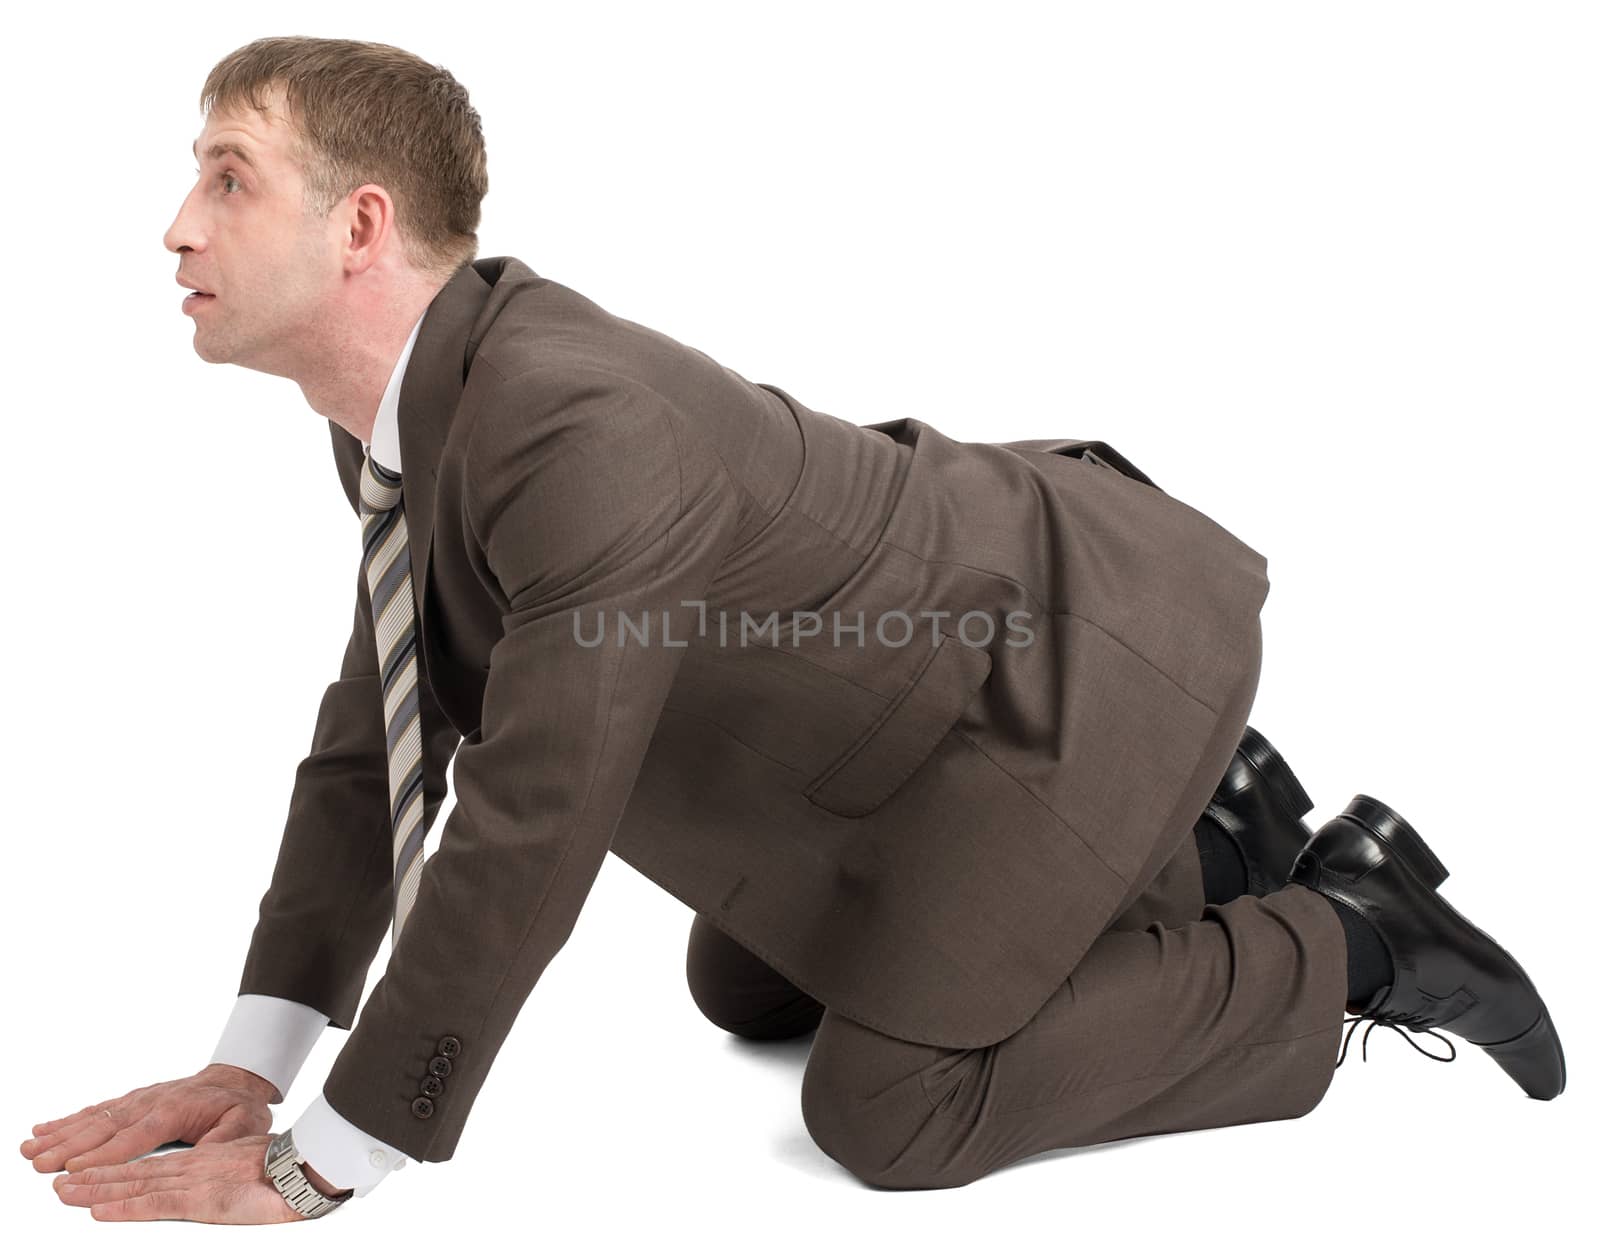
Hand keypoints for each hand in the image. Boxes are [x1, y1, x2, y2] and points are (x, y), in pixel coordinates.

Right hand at [20, 1063, 276, 1175]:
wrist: (235, 1079)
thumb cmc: (239, 1106)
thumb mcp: (245, 1124)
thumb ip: (225, 1140)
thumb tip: (210, 1153)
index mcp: (174, 1111)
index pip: (134, 1137)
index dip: (105, 1155)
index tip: (77, 1170)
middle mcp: (149, 1103)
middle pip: (104, 1128)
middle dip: (70, 1147)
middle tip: (40, 1164)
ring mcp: (137, 1100)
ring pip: (94, 1119)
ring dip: (60, 1134)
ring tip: (30, 1148)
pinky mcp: (131, 1101)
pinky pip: (96, 1111)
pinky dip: (68, 1120)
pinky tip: (44, 1129)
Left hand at [50, 1134, 336, 1222]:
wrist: (307, 1168)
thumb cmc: (287, 1166)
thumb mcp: (252, 1163)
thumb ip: (230, 1168)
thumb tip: (224, 1173)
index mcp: (205, 1159)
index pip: (152, 1165)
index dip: (118, 1169)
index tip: (89, 1173)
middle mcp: (192, 1168)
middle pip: (134, 1173)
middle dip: (95, 1179)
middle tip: (61, 1185)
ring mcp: (193, 1182)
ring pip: (135, 1185)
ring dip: (97, 1190)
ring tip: (67, 1193)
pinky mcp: (200, 1200)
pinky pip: (154, 1204)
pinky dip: (124, 1206)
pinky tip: (100, 1211)